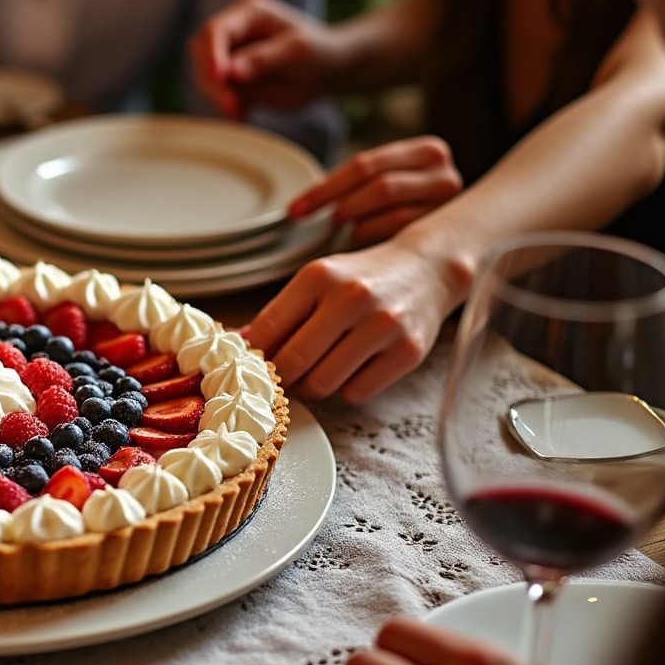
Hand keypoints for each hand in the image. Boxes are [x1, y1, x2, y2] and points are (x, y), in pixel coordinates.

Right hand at [189, 0, 346, 118]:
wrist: (329, 72)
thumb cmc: (319, 52)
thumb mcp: (298, 51)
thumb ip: (264, 59)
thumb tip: (232, 71)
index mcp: (248, 13)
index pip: (216, 30)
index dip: (212, 54)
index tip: (219, 77)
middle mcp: (234, 32)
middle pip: (203, 53)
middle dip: (212, 80)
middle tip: (233, 105)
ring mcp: (230, 57)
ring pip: (206, 77)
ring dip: (218, 97)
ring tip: (241, 113)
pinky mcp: (233, 81)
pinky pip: (218, 96)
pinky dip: (227, 109)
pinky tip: (246, 117)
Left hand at [249, 241, 459, 402]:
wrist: (425, 271)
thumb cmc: (361, 279)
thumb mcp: (317, 281)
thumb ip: (279, 314)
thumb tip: (239, 344)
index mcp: (319, 276)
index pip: (268, 331)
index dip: (255, 355)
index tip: (255, 363)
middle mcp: (351, 298)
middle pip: (293, 363)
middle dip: (281, 377)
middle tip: (285, 375)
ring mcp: (383, 326)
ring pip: (322, 384)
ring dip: (312, 387)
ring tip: (317, 371)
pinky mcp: (407, 352)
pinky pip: (356, 393)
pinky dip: (345, 390)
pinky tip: (349, 370)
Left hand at [289, 136, 462, 245]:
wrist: (455, 235)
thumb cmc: (402, 206)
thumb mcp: (383, 184)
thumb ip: (355, 186)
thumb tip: (301, 207)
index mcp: (427, 151)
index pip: (367, 164)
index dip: (326, 186)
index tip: (296, 207)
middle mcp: (443, 173)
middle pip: (379, 184)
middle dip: (336, 201)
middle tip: (311, 218)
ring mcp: (448, 203)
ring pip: (389, 207)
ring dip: (356, 218)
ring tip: (338, 225)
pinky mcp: (444, 229)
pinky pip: (399, 229)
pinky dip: (372, 233)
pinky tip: (360, 237)